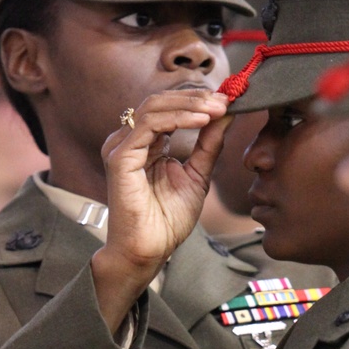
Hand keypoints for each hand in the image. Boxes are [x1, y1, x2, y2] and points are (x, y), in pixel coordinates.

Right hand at [92, 88, 230, 332]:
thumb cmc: (167, 221)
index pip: (168, 108)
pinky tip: (201, 121)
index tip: (228, 100)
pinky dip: (178, 118)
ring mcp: (121, 147)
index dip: (197, 100)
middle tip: (226, 99)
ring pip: (154, 107)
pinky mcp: (120, 157)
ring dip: (190, 104)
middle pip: (160, 101)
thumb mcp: (197, 175)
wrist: (149, 251)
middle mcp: (129, 141)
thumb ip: (208, 144)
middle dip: (196, 97)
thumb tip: (226, 115)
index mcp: (144, 143)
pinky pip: (149, 125)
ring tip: (217, 108)